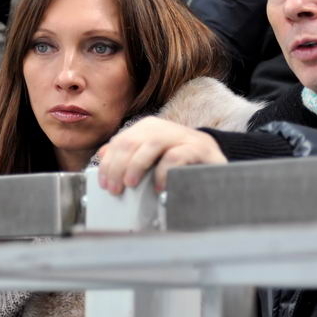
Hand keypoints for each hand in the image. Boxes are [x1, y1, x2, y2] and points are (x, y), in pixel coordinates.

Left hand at [97, 117, 226, 194]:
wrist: (214, 157)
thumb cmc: (178, 159)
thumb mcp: (151, 155)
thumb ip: (128, 153)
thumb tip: (102, 154)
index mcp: (148, 128)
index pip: (121, 142)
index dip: (109, 163)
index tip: (104, 183)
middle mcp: (163, 127)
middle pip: (132, 142)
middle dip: (118, 167)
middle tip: (115, 189)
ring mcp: (181, 136)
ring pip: (151, 144)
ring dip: (136, 166)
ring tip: (130, 184)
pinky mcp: (198, 148)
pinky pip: (176, 156)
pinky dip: (164, 172)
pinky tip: (159, 186)